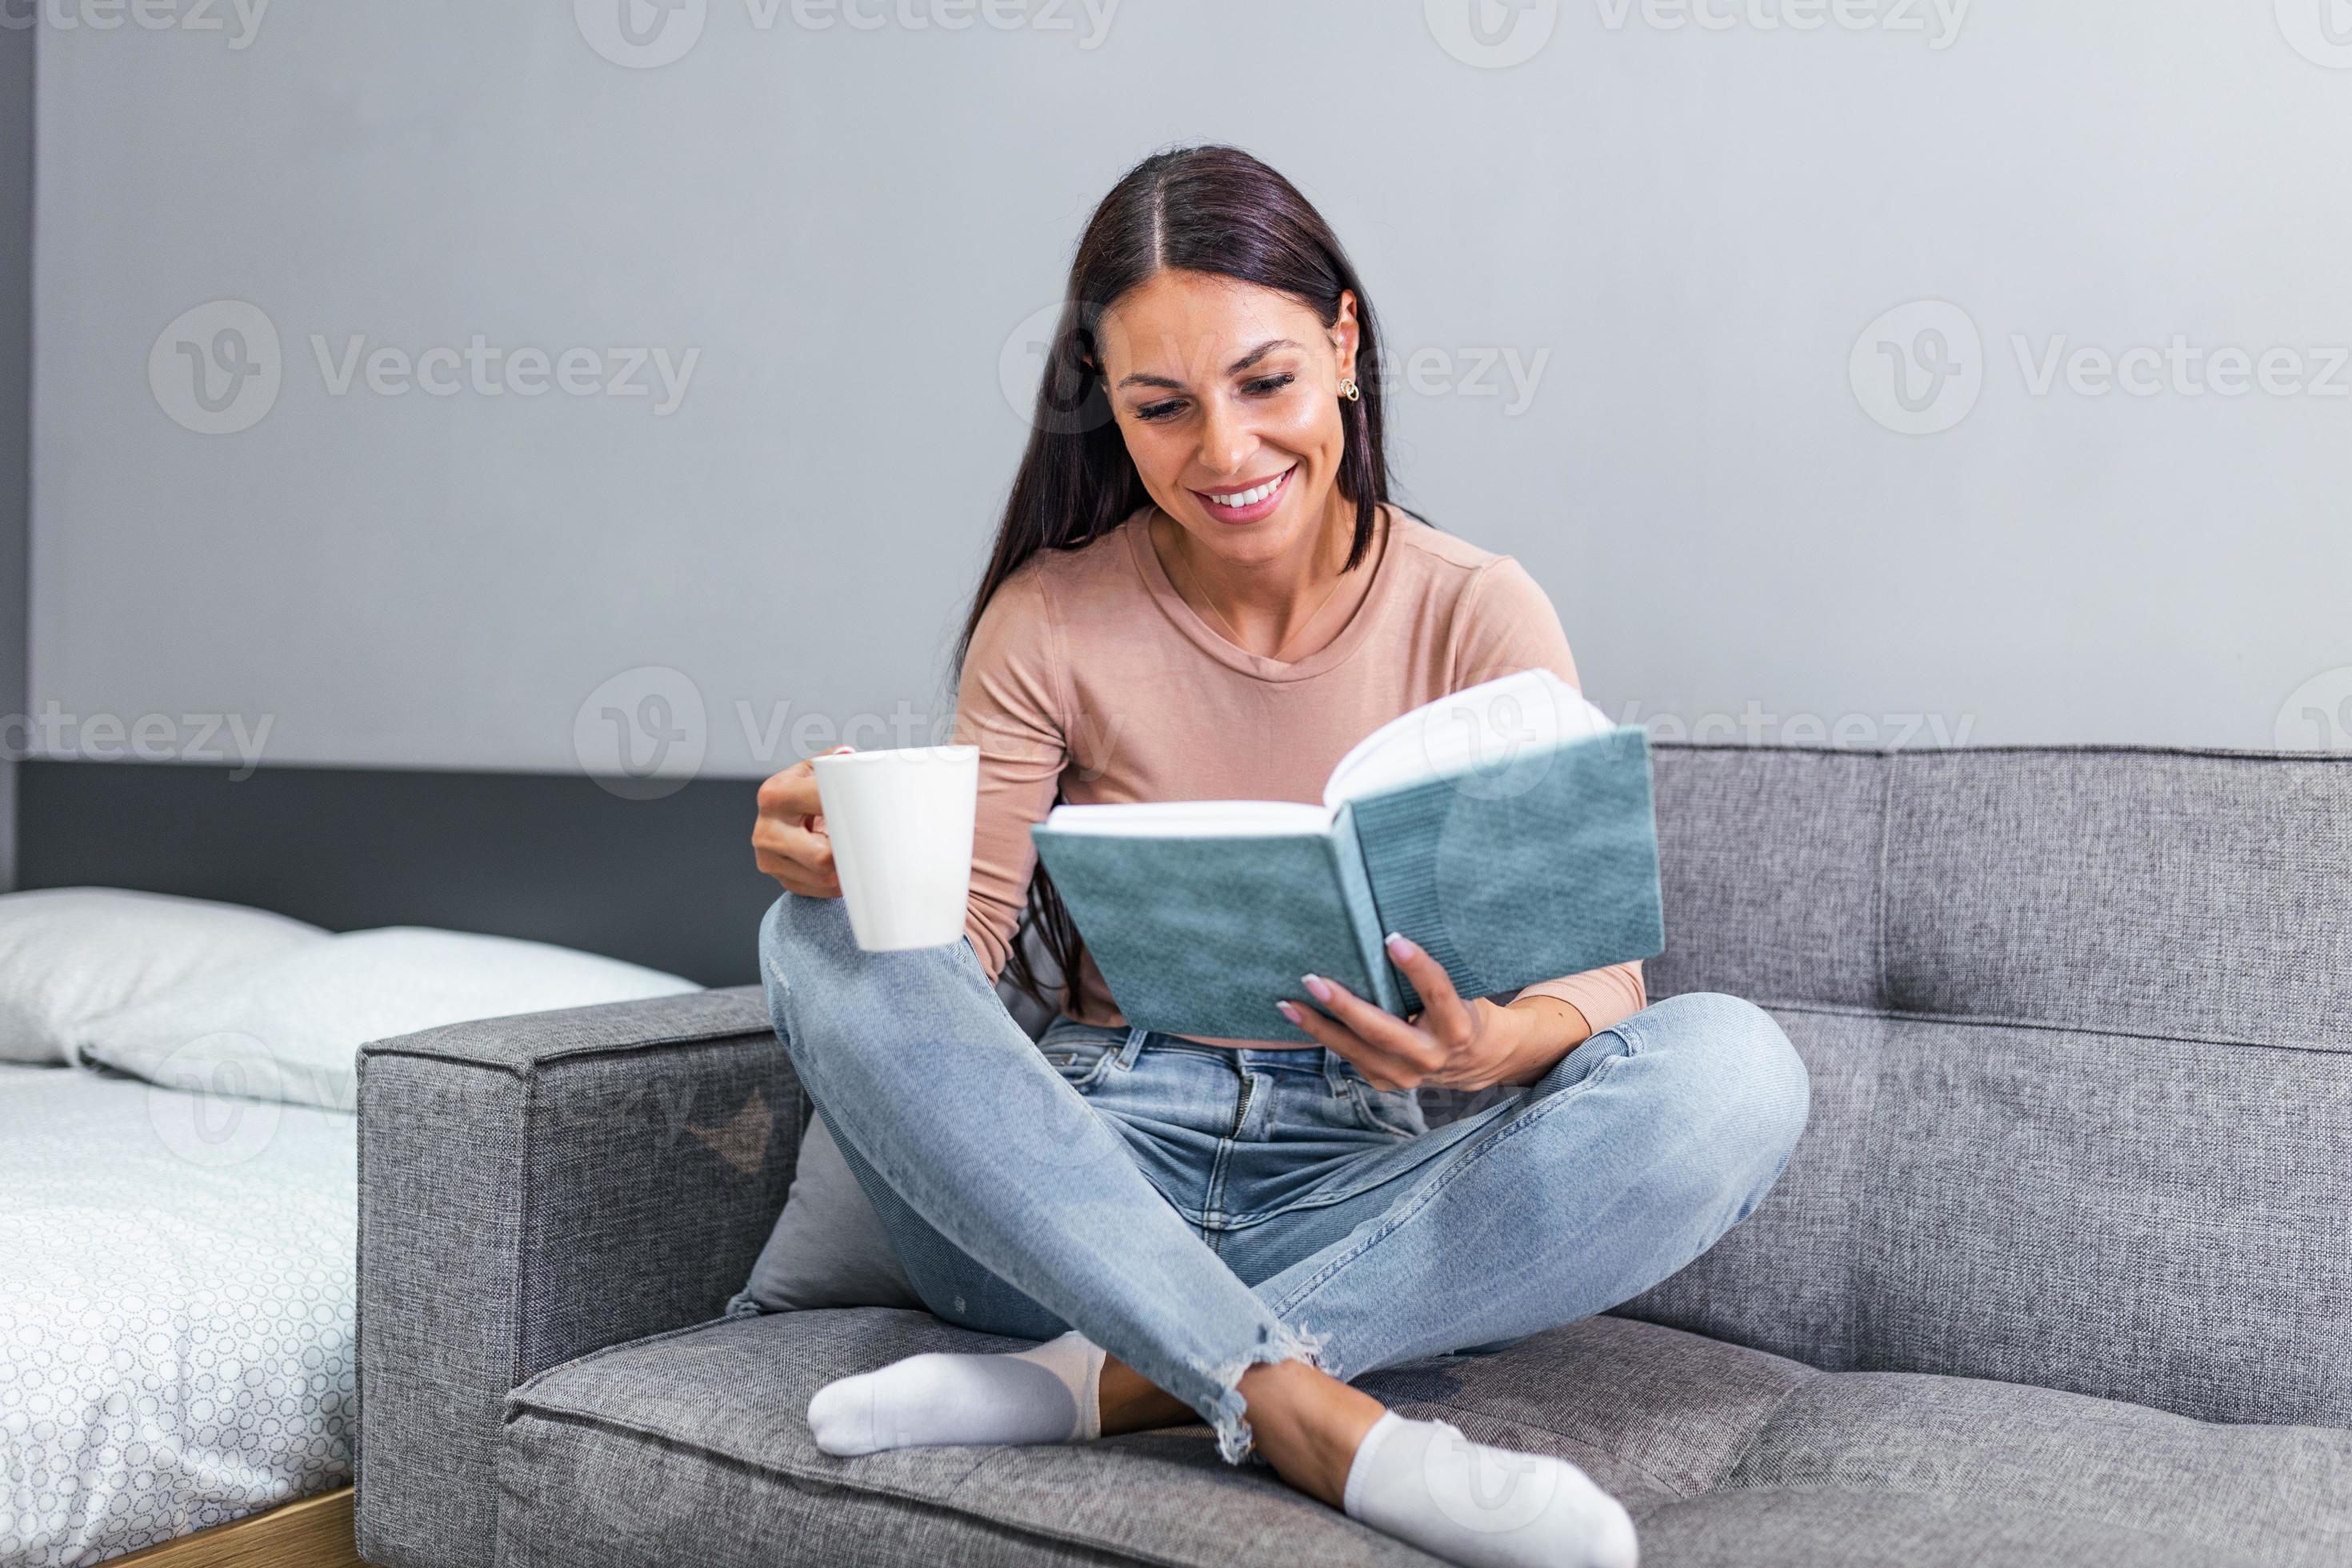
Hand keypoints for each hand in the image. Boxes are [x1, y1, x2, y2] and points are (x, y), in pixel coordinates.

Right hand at [751, 747, 854, 896]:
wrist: (792, 820)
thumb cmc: (812, 792)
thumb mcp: (819, 771)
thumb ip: (836, 763)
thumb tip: (848, 757)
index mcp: (775, 795)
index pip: (820, 802)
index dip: (850, 808)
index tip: (872, 811)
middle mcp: (765, 829)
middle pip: (822, 856)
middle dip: (848, 850)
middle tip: (868, 839)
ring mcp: (770, 859)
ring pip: (825, 877)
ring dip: (848, 867)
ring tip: (858, 849)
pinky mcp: (783, 881)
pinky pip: (822, 890)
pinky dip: (841, 881)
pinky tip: (846, 863)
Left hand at [1275, 933, 1525, 1093]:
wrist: (1476, 1061)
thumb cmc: (1462, 1012)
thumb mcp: (1460, 994)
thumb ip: (1429, 980)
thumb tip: (1387, 936)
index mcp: (1458, 1028)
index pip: (1437, 992)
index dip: (1417, 967)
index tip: (1393, 939)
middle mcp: (1432, 1057)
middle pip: (1382, 1031)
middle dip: (1344, 1006)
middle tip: (1313, 980)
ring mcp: (1407, 1076)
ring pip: (1357, 1050)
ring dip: (1319, 1026)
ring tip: (1289, 1005)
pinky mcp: (1387, 1082)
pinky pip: (1351, 1057)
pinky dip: (1326, 1037)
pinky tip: (1302, 1019)